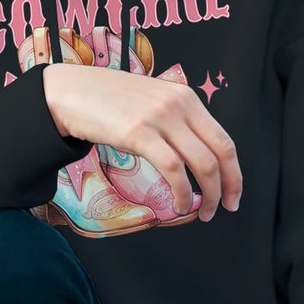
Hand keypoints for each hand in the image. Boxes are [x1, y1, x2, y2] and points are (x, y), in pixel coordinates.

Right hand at [41, 61, 242, 222]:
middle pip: (220, 152)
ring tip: (202, 211)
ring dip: (207, 195)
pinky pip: (173, 169)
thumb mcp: (152, 101)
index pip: (223, 138)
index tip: (234, 192)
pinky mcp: (138, 133)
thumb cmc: (107, 101)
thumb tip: (194, 154)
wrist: (69, 92)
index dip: (234, 171)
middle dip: (228, 186)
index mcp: (186, 96)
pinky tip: (178, 205)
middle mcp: (179, 104)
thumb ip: (175, 120)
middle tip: (226, 207)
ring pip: (202, 163)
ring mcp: (159, 117)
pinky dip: (181, 192)